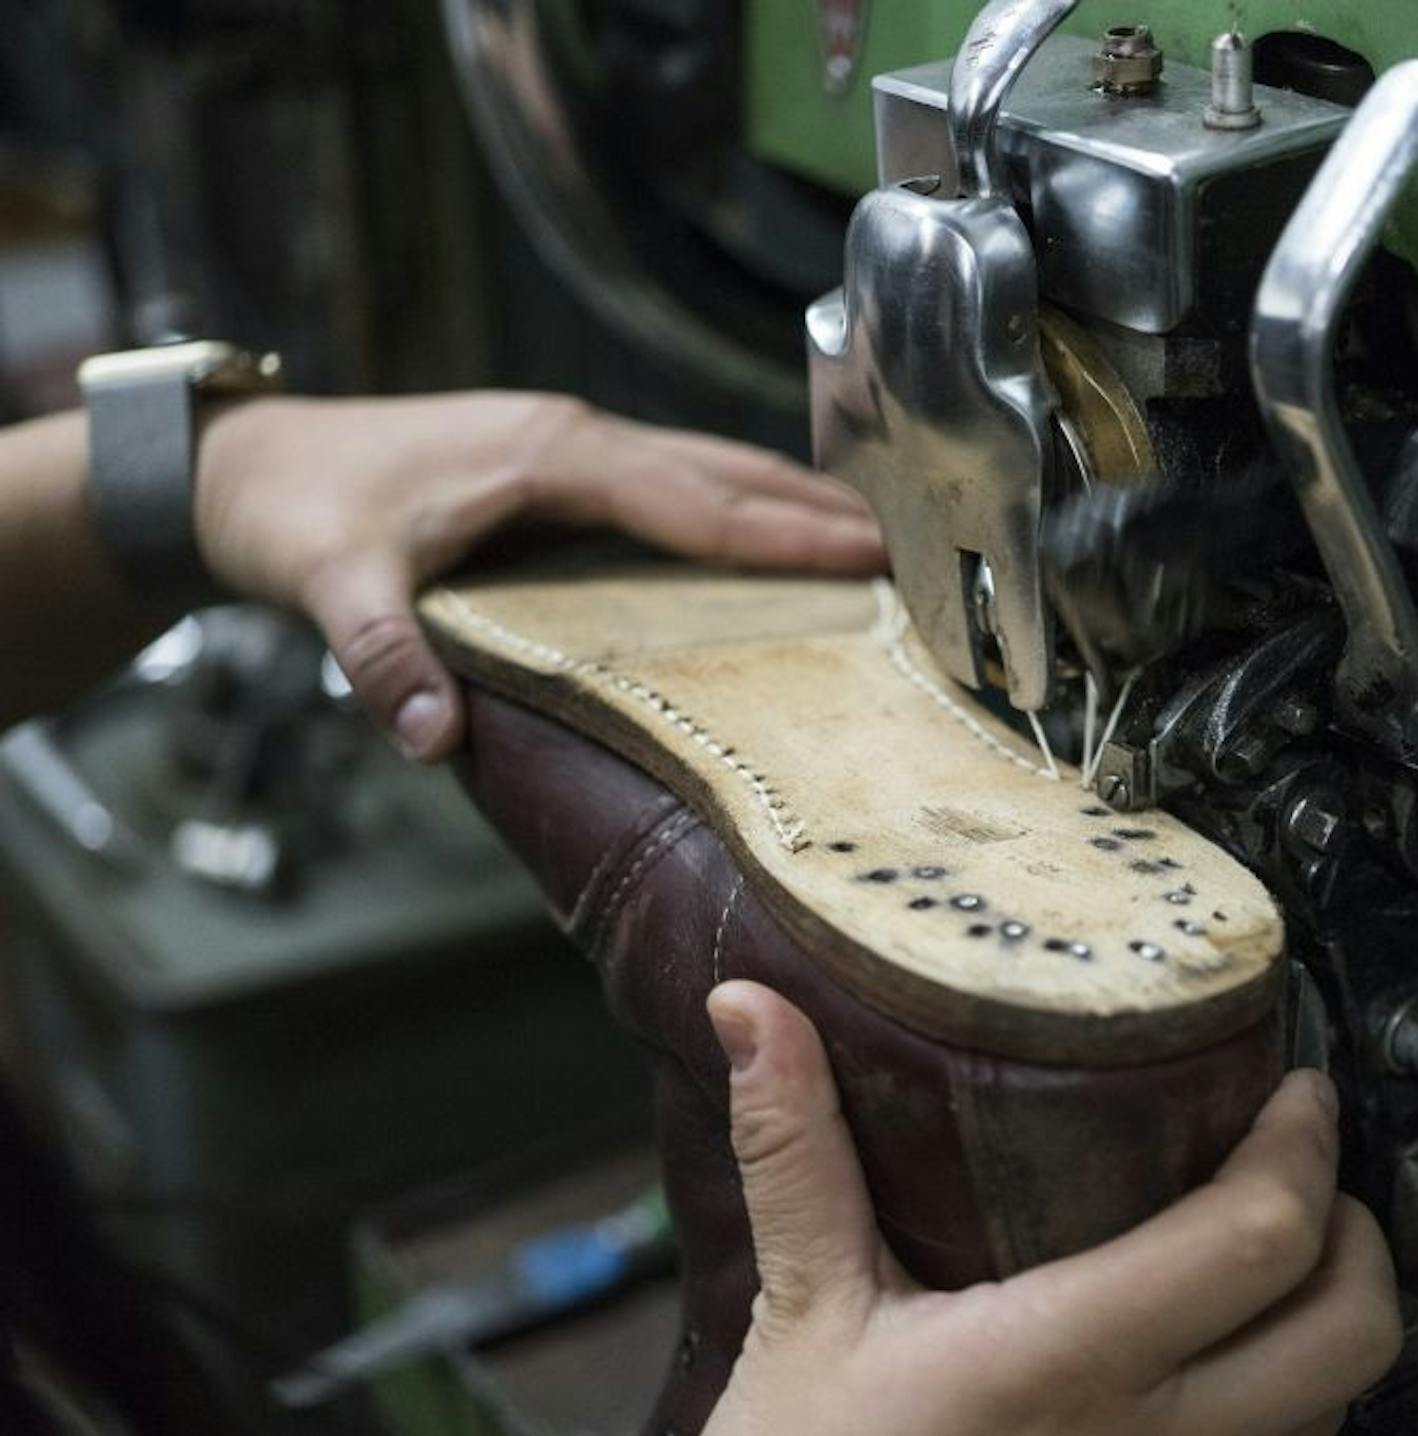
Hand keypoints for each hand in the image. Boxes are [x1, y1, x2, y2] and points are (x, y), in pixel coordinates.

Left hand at [193, 392, 884, 761]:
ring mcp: (564, 440)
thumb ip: (383, 658)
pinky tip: (754, 525)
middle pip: (720, 469)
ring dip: (780, 497)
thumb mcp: (331, 585)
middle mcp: (571, 436)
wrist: (240, 462)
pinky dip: (731, 497)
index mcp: (549, 456)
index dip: (779, 531)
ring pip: (701, 462)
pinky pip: (670, 474)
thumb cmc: (295, 514)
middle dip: (811, 507)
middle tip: (901, 548)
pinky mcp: (551, 457)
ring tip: (859, 534)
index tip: (862, 554)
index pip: (692, 497)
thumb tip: (435, 740)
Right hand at [700, 982, 1401, 1435]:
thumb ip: (796, 1151)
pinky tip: (1226, 1358)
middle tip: (1303, 1170)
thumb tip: (752, 1007)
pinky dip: (1291, 1402)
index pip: (1256, 1242)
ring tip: (1263, 1253)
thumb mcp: (802, 1311)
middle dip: (1354, 1233)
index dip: (1303, 1150)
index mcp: (1061, 1361)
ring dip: (1322, 1321)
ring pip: (1336, 1409)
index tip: (1295, 1092)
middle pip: (1351, 1332)